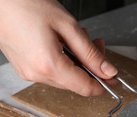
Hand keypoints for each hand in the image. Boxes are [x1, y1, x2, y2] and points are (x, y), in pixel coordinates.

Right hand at [0, 0, 117, 95]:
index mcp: (49, 66)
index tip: (113, 77)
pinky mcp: (23, 69)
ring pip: (64, 78)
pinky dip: (61, 61)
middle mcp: (36, 75)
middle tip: (94, 43)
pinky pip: (50, 72)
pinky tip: (60, 43)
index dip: (104, 84)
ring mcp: (27, 73)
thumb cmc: (25, 4)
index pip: (85, 88)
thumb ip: (90, 53)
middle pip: (75, 84)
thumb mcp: (68, 26)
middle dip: (90, 67)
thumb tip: (108, 72)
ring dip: (75, 62)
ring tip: (72, 37)